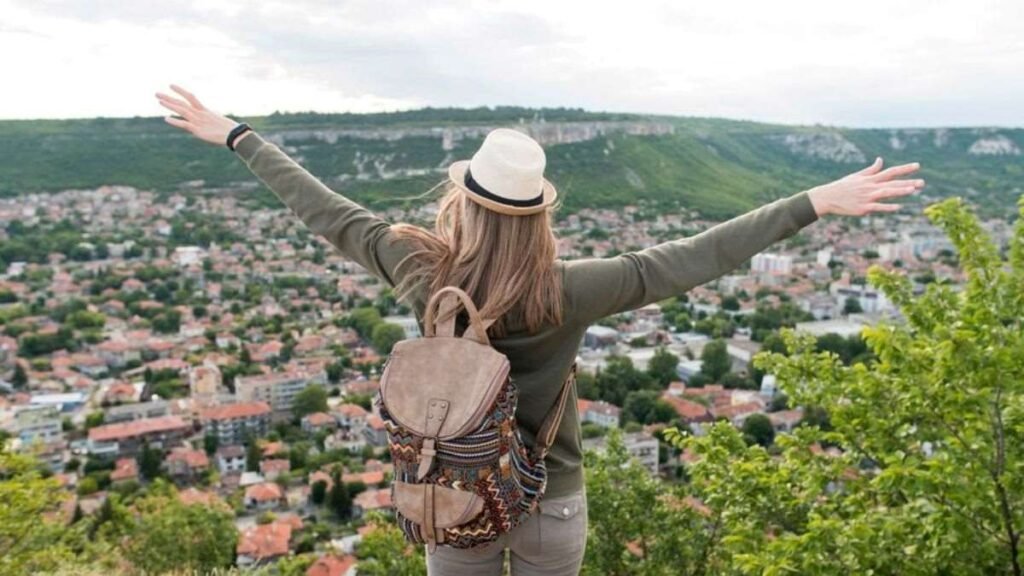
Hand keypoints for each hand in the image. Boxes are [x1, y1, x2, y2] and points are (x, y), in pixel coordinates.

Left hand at [155, 84, 247, 146]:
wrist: (235, 135)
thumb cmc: (230, 131)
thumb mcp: (219, 122)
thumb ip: (213, 120)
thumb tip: (214, 118)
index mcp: (205, 111)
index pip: (191, 97)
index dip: (181, 91)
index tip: (171, 85)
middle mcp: (200, 114)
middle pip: (182, 103)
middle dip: (169, 98)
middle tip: (157, 93)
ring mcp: (199, 121)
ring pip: (182, 110)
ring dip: (170, 105)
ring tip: (159, 100)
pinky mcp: (198, 130)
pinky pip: (185, 124)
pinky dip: (176, 121)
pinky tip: (166, 119)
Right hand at [807, 158, 923, 216]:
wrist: (827, 198)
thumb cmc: (842, 187)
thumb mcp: (856, 176)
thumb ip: (871, 170)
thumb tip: (881, 160)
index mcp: (870, 179)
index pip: (890, 172)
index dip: (904, 169)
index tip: (917, 166)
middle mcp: (870, 187)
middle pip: (892, 183)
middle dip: (908, 182)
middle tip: (922, 183)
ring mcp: (867, 197)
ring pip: (886, 193)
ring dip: (900, 191)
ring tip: (913, 190)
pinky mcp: (863, 208)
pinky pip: (877, 207)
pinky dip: (887, 207)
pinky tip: (898, 207)